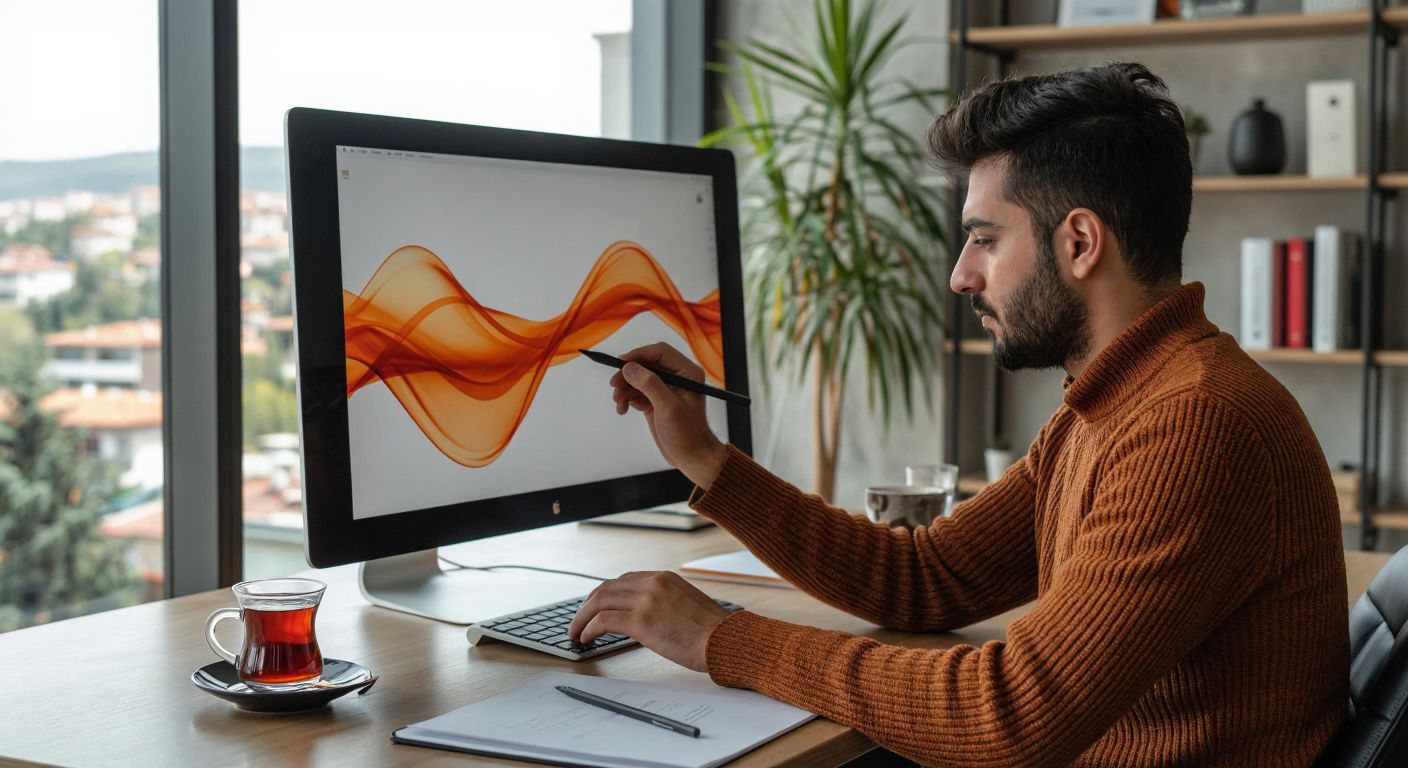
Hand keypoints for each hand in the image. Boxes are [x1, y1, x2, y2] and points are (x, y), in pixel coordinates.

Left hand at [568, 571, 730, 672]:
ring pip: (600, 600)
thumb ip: (665, 603)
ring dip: (582, 617)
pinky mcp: (641, 620)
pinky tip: (586, 639)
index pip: (623, 580)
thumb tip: (646, 616)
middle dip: (588, 604)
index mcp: (664, 577)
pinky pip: (603, 621)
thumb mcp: (687, 605)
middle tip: (579, 619)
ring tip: (576, 632)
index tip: (595, 607)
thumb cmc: (712, 632)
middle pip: (606, 587)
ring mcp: (646, 599)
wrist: (725, 641)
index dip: (604, 594)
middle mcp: (653, 582)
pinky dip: (589, 628)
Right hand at [609, 342, 727, 488]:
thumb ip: (650, 385)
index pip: (659, 353)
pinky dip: (626, 398)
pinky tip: (622, 408)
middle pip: (645, 364)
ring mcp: (664, 389)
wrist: (690, 457)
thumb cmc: (688, 434)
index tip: (620, 362)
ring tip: (618, 401)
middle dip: (628, 374)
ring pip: (637, 378)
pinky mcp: (654, 401)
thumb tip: (629, 368)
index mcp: (687, 373)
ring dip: (624, 388)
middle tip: (614, 385)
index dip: (638, 355)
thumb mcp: (668, 408)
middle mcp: (676, 377)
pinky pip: (635, 392)